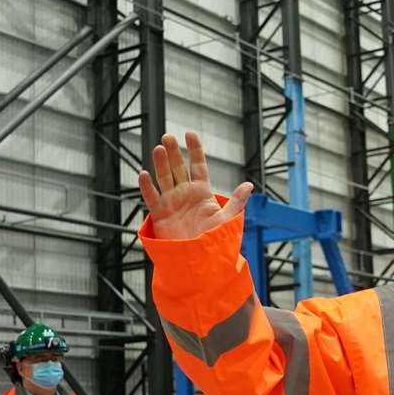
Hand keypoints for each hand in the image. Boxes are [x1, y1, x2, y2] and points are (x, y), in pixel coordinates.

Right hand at [138, 132, 253, 240]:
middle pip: (178, 168)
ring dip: (161, 163)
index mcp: (202, 192)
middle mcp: (185, 194)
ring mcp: (172, 202)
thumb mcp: (226, 220)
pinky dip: (147, 186)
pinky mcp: (160, 214)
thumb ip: (236, 202)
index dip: (194, 150)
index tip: (189, 134)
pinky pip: (152, 197)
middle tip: (168, 137)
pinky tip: (144, 174)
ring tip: (158, 148)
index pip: (198, 166)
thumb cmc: (213, 240)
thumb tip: (249, 185)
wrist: (197, 260)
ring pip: (164, 178)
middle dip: (173, 152)